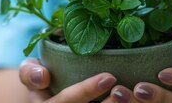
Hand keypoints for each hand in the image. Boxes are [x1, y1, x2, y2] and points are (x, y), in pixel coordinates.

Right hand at [19, 58, 140, 102]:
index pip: (66, 101)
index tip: (109, 77)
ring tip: (136, 97)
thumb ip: (29, 72)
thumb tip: (43, 75)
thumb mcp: (29, 74)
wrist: (47, 96)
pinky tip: (142, 102)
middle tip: (127, 89)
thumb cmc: (41, 81)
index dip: (86, 91)